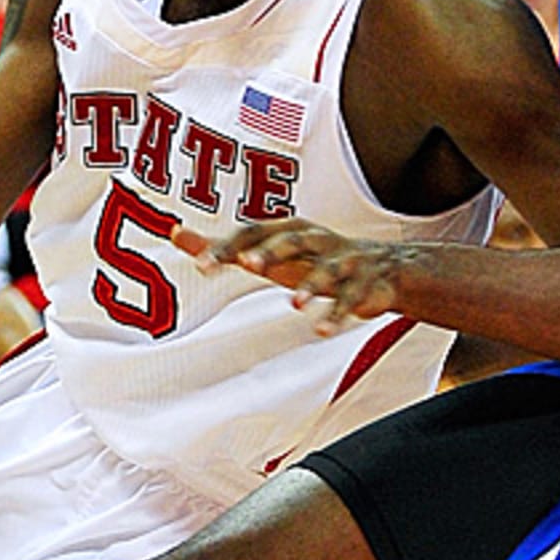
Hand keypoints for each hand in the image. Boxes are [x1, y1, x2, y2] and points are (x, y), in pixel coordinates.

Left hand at [173, 219, 405, 334]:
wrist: (385, 269)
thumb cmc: (314, 259)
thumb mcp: (271, 253)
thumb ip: (226, 247)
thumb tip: (175, 233)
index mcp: (290, 230)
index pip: (254, 232)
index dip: (229, 246)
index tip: (201, 265)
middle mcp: (316, 239)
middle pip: (292, 240)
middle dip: (272, 251)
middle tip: (248, 263)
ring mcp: (343, 260)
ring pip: (327, 269)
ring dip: (311, 284)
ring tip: (294, 303)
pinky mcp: (365, 284)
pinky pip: (352, 299)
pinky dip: (338, 314)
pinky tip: (322, 330)